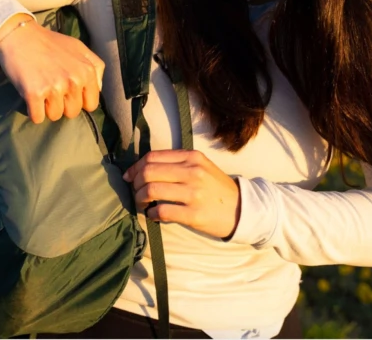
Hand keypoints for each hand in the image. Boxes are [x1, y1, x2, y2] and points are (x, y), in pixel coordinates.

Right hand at [0, 14, 105, 123]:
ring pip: (55, 116)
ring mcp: (54, 87)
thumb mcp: (79, 48)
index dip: (78, 100)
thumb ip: (95, 67)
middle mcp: (74, 80)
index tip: (67, 92)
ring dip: (46, 108)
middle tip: (51, 88)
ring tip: (41, 89)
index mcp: (87, 71)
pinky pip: (37, 118)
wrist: (19, 35)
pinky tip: (30, 95)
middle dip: (62, 105)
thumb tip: (99, 89)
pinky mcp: (34, 93)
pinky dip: (32, 111)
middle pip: (72, 112)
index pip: (91, 104)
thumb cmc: (49, 43)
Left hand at [122, 150, 240, 239]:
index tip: (129, 176)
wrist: (242, 209)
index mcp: (192, 157)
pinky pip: (162, 211)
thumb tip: (143, 168)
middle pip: (148, 172)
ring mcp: (194, 193)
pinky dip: (152, 214)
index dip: (135, 167)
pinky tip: (154, 215)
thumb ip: (177, 163)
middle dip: (135, 183)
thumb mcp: (201, 167)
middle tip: (135, 192)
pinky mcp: (194, 214)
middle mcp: (193, 172)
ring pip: (151, 191)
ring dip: (140, 199)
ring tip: (142, 204)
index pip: (153, 157)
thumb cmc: (216, 188)